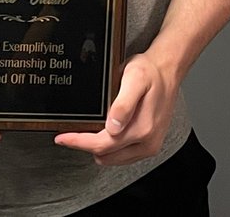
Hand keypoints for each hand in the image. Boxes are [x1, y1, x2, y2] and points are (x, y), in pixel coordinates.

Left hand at [54, 51, 177, 165]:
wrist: (168, 71)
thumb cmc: (150, 72)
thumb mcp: (134, 78)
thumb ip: (123, 103)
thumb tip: (112, 126)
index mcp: (142, 128)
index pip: (102, 145)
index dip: (78, 142)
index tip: (61, 138)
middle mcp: (147, 142)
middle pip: (105, 155)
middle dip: (86, 144)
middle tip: (73, 130)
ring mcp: (149, 146)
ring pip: (112, 158)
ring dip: (99, 147)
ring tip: (92, 128)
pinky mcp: (149, 145)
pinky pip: (122, 155)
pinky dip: (110, 147)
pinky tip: (106, 132)